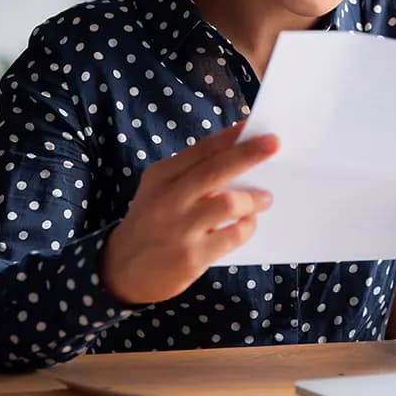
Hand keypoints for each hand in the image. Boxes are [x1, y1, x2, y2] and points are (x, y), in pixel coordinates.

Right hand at [100, 121, 278, 303]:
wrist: (121, 270)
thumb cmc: (152, 220)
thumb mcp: (160, 189)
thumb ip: (192, 173)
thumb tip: (239, 155)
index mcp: (162, 176)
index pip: (201, 150)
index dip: (230, 136)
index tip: (253, 125)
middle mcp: (168, 200)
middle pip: (215, 170)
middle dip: (248, 154)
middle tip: (274, 144)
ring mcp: (180, 229)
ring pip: (228, 203)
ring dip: (253, 198)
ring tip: (265, 198)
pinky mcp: (191, 258)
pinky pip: (232, 236)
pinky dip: (247, 226)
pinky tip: (249, 223)